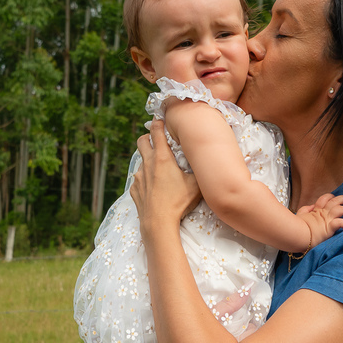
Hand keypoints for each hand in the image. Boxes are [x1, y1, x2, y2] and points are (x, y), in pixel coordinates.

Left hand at [131, 120, 201, 235]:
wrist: (158, 222)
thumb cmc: (179, 202)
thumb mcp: (196, 184)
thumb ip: (200, 170)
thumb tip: (208, 161)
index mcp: (162, 157)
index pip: (156, 131)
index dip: (158, 123)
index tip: (160, 119)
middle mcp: (147, 163)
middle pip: (141, 141)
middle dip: (148, 137)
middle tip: (157, 141)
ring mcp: (139, 176)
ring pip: (141, 161)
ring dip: (148, 160)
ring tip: (160, 171)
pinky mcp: (134, 189)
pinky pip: (139, 178)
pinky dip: (145, 178)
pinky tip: (154, 188)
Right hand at [296, 192, 342, 249]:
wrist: (296, 235)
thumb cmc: (297, 226)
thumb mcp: (300, 214)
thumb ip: (306, 209)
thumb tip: (312, 206)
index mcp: (317, 210)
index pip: (325, 198)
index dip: (331, 196)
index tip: (335, 198)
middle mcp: (324, 213)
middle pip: (336, 200)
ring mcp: (327, 220)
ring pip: (341, 209)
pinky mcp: (329, 228)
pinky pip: (341, 223)